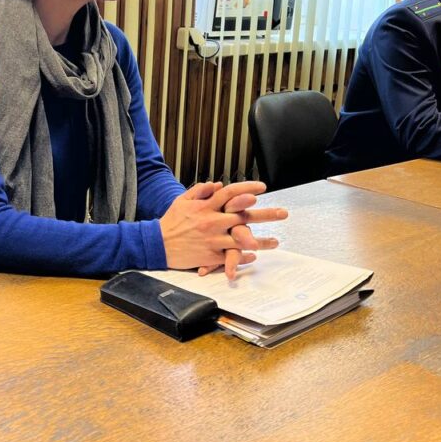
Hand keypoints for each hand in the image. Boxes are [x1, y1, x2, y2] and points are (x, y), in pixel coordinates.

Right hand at [159, 181, 286, 279]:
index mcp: (206, 207)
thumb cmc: (171, 221)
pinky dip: (243, 256)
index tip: (262, 188)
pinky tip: (254, 256)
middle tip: (283, 213)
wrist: (157, 244)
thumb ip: (200, 191)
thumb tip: (217, 185)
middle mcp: (211, 222)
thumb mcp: (182, 201)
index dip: (247, 188)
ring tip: (276, 242)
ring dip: (260, 241)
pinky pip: (230, 256)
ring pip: (241, 240)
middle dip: (265, 215)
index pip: (230, 193)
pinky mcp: (209, 256)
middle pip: (243, 216)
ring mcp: (212, 240)